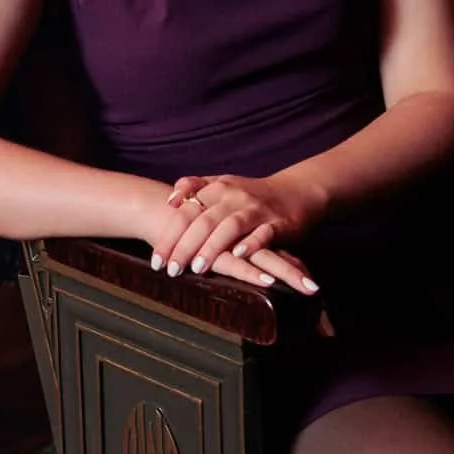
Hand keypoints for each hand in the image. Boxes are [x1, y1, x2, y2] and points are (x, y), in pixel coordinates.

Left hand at [150, 172, 326, 295]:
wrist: (296, 191)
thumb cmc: (252, 194)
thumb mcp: (223, 184)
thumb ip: (196, 187)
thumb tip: (171, 200)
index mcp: (218, 188)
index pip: (186, 212)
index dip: (170, 236)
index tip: (156, 260)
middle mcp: (234, 196)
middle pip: (204, 220)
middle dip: (185, 246)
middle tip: (170, 270)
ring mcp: (256, 209)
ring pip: (230, 226)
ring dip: (212, 247)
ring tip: (197, 268)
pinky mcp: (278, 223)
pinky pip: (263, 233)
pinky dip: (251, 244)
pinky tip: (240, 255)